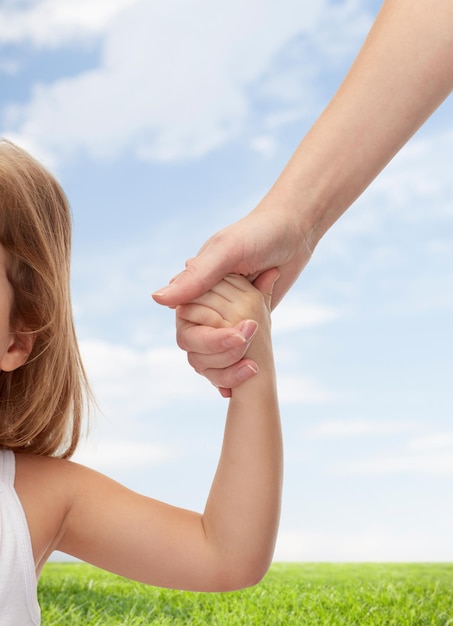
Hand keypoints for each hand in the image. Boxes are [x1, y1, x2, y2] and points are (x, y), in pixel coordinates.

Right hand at [154, 198, 310, 393]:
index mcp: (193, 290)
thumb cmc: (258, 235)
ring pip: (215, 359)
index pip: (188, 332)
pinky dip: (241, 366)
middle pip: (199, 351)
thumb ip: (196, 277)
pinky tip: (253, 371)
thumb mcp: (227, 251)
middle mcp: (204, 307)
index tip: (243, 333)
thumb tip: (157, 299)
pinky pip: (235, 354)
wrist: (294, 233)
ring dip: (233, 364)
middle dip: (226, 352)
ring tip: (256, 363)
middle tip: (254, 336)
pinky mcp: (244, 324)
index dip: (212, 341)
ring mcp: (225, 318)